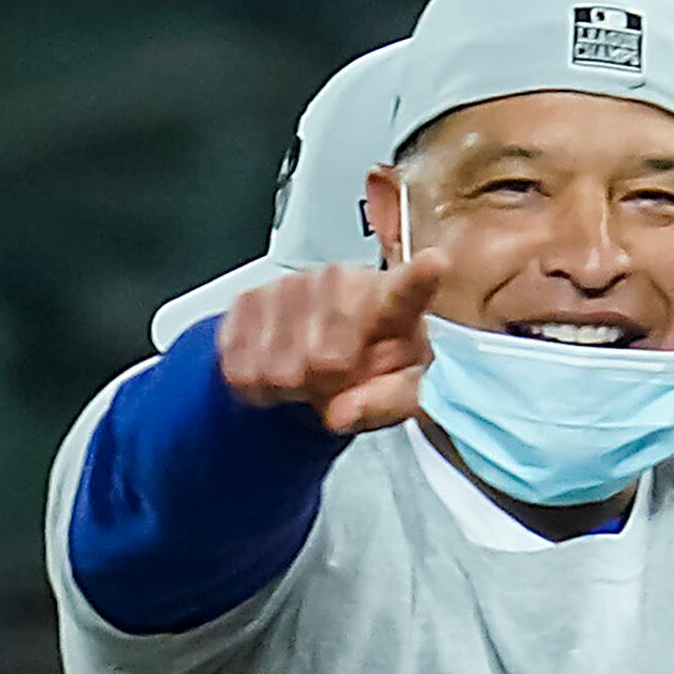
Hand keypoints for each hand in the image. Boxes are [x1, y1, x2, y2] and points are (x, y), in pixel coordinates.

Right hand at [216, 253, 446, 435]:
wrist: (321, 364)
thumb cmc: (372, 373)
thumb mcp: (398, 396)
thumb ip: (385, 403)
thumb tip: (345, 411)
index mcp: (395, 302)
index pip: (409, 291)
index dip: (419, 278)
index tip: (434, 263)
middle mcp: (345, 282)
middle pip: (327, 356)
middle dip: (327, 384)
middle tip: (336, 381)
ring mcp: (295, 285)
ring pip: (279, 365)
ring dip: (289, 386)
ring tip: (307, 377)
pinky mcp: (251, 298)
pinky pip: (240, 361)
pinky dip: (255, 382)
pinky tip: (275, 370)